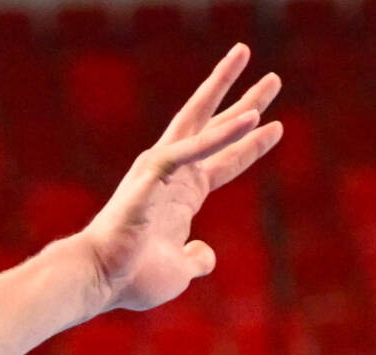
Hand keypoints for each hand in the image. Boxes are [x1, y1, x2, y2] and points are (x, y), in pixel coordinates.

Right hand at [74, 44, 283, 314]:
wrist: (99, 280)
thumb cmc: (131, 278)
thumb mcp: (179, 270)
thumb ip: (196, 259)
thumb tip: (205, 254)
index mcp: (181, 196)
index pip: (224, 163)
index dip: (249, 145)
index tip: (276, 126)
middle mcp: (173, 174)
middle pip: (215, 127)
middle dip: (244, 100)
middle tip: (273, 78)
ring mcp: (161, 171)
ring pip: (199, 120)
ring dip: (225, 88)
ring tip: (245, 53)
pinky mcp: (152, 176)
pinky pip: (192, 150)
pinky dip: (221, 136)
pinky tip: (251, 119)